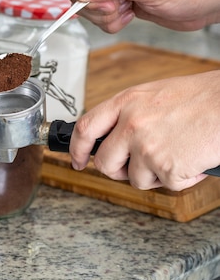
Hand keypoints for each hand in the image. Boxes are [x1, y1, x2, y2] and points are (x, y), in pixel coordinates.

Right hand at [67, 0, 219, 32]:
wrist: (206, 0)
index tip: (101, 4)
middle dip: (96, 8)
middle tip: (119, 8)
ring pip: (91, 8)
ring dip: (106, 18)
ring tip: (129, 11)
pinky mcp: (121, 2)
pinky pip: (103, 18)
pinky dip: (113, 23)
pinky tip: (131, 16)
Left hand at [70, 71, 219, 190]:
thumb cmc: (202, 98)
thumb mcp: (154, 95)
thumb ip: (129, 114)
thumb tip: (113, 137)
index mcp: (126, 102)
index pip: (85, 128)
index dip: (77, 149)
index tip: (77, 160)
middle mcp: (131, 124)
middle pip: (104, 162)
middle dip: (117, 171)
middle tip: (134, 168)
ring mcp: (147, 147)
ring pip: (136, 179)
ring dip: (155, 175)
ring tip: (177, 154)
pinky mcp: (168, 167)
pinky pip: (168, 184)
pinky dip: (183, 178)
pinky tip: (194, 159)